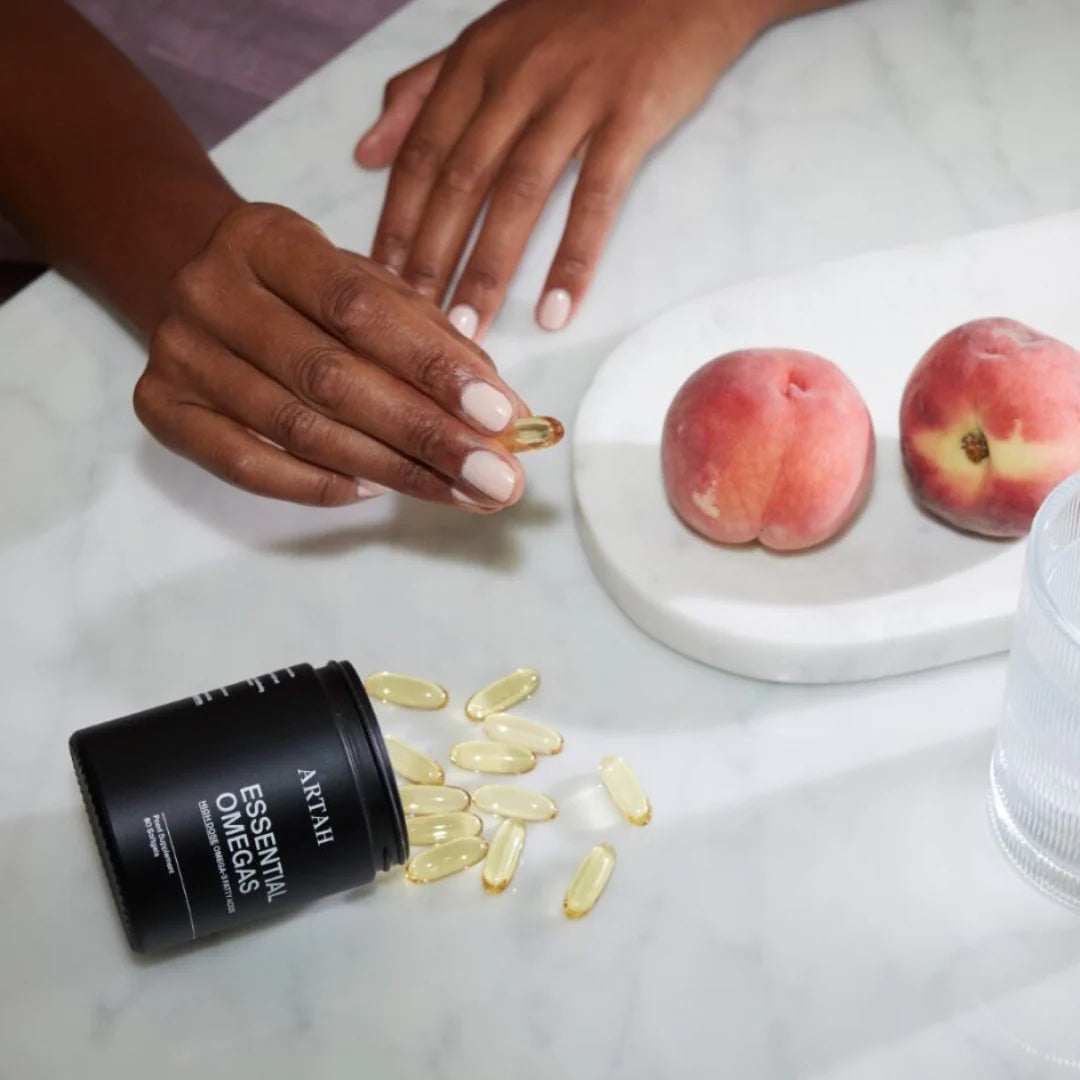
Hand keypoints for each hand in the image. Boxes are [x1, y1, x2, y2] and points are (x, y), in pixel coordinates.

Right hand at [134, 203, 528, 508]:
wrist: (194, 280)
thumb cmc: (303, 289)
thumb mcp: (364, 285)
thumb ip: (430, 338)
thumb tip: (504, 411)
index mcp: (268, 238)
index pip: (360, 308)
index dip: (435, 368)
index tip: (503, 417)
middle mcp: (212, 290)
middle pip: (331, 377)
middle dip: (426, 436)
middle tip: (496, 480)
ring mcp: (178, 352)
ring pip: (296, 428)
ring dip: (390, 471)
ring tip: (458, 494)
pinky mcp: (160, 407)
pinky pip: (246, 465)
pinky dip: (316, 486)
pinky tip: (375, 491)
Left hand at [354, 0, 766, 339]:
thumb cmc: (578, 18)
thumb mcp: (488, 39)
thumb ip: (422, 92)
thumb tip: (366, 152)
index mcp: (476, 63)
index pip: (421, 153)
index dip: (396, 222)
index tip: (377, 281)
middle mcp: (516, 79)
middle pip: (460, 181)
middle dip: (431, 260)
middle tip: (414, 326)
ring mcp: (574, 96)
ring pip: (518, 195)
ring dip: (489, 269)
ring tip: (469, 332)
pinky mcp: (630, 116)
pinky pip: (596, 197)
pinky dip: (574, 257)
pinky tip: (557, 309)